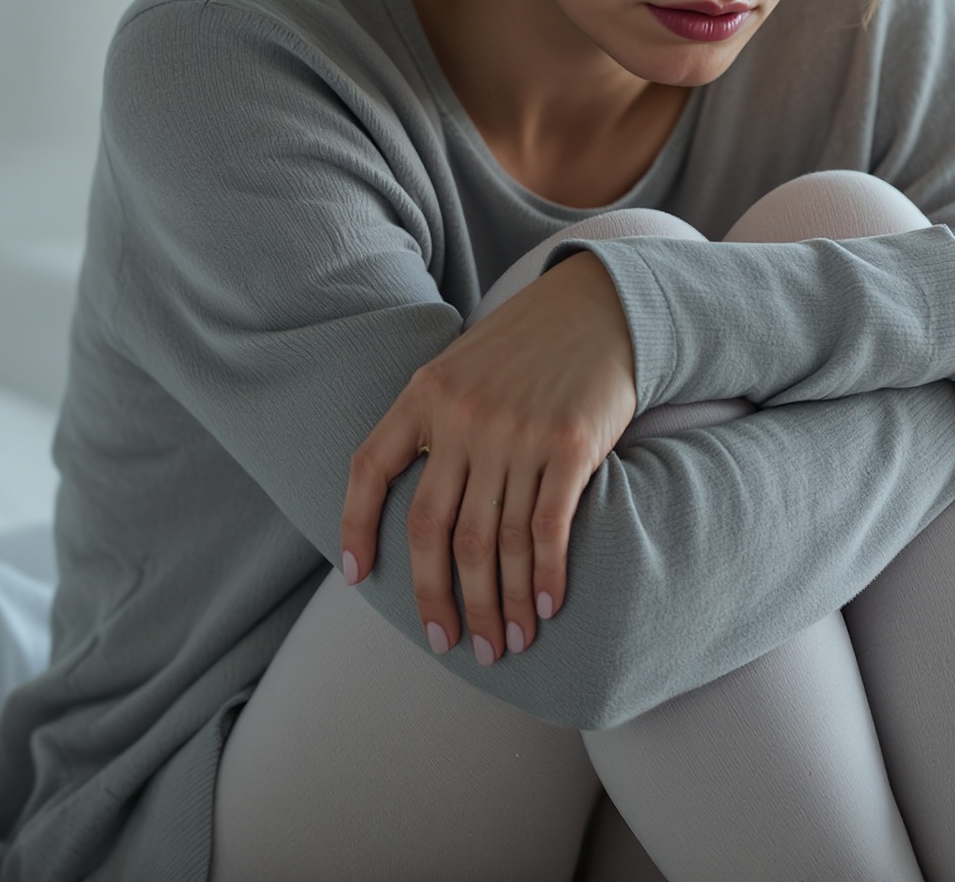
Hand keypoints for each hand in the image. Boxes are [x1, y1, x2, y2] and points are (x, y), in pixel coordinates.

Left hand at [340, 251, 635, 664]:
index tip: (358, 579)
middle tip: (451, 645)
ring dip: (500, 604)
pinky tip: (545, 608)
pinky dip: (544, 576)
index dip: (356, 527)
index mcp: (424, 395)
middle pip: (437, 530)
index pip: (369, 468)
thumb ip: (431, 425)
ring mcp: (516, 432)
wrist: (598, 309)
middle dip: (440, 599)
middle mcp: (464, 417)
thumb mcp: (459, 369)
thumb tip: (413, 509)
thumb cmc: (524, 350)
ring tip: (508, 644)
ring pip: (494, 541)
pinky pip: (547, 528)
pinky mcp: (568, 445)